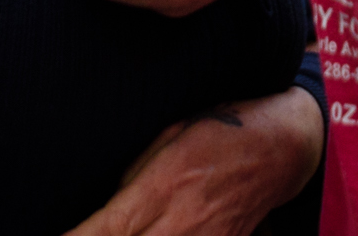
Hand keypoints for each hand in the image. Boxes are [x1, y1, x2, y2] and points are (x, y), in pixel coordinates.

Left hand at [62, 88, 324, 235]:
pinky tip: (154, 231)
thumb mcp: (166, 141)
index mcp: (161, 188)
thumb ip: (132, 180)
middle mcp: (181, 224)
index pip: (106, 230)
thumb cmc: (217, 132)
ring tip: (115, 231)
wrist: (277, 148)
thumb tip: (103, 210)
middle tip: (79, 233)